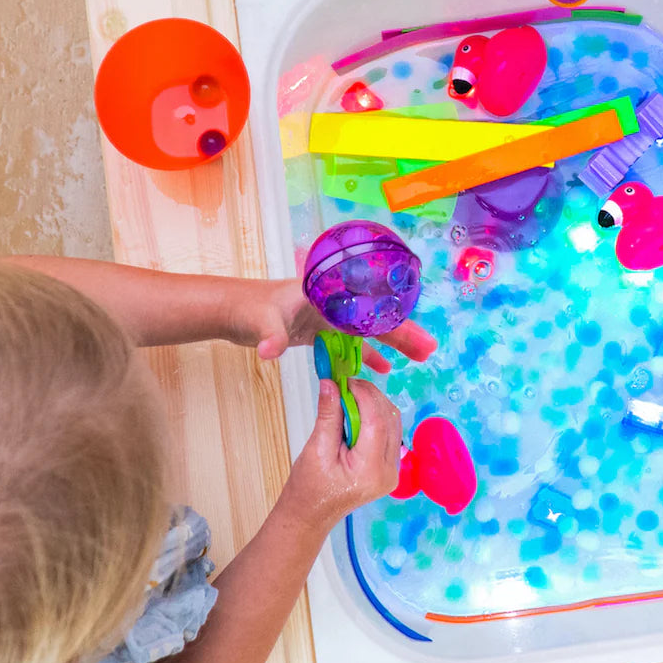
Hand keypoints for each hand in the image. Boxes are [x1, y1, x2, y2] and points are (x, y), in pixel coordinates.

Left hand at [235, 279, 436, 371]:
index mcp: (327, 293)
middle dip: (404, 333)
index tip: (418, 336)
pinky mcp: (320, 330)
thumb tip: (271, 351)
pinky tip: (384, 369)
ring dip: (393, 343)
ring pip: (367, 330)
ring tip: (420, 357)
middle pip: (375, 318)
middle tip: (430, 350)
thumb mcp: (261, 322)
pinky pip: (351, 342)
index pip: (369, 308)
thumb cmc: (247, 309)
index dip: (394, 322)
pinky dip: (367, 354)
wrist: (232, 310)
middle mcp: (332, 302)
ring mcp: (328, 316)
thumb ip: (270, 336)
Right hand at [281, 379, 401, 528]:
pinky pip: (389, 433)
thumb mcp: (316, 449)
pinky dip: (375, 416)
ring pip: (392, 423)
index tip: (345, 380)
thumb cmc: (309, 488)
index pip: (376, 421)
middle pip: (389, 419)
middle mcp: (389, 471)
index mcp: (371, 470)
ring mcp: (392, 470)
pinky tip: (356, 411)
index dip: (363, 395)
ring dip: (373, 404)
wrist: (311, 513)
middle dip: (369, 396)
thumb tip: (330, 384)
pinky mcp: (388, 467)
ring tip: (348, 396)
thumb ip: (328, 415)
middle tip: (345, 384)